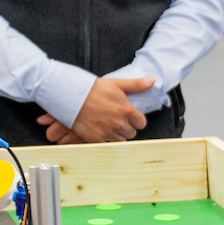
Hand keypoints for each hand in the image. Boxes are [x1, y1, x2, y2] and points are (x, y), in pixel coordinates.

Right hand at [35, 75, 153, 143]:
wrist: (71, 96)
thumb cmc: (93, 88)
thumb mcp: (116, 83)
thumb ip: (136, 84)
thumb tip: (152, 80)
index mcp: (127, 110)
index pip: (141, 123)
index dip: (136, 119)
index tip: (129, 116)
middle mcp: (120, 123)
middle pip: (132, 133)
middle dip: (127, 127)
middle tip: (117, 119)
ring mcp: (108, 132)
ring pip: (121, 140)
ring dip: (117, 134)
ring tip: (108, 124)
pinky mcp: (96, 139)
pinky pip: (108, 144)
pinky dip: (106, 139)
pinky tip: (101, 130)